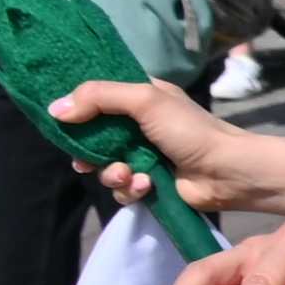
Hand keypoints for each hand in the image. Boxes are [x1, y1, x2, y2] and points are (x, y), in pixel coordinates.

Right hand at [51, 79, 284, 224]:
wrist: (228, 173)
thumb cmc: (191, 131)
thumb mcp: (145, 101)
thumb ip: (99, 97)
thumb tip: (56, 110)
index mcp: (139, 97)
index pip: (96, 96)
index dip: (77, 106)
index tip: (60, 116)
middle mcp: (138, 124)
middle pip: (92, 136)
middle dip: (87, 152)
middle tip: (85, 161)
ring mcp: (143, 155)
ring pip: (104, 167)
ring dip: (112, 174)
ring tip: (128, 175)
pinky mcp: (149, 183)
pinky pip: (123, 189)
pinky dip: (132, 189)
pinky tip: (148, 186)